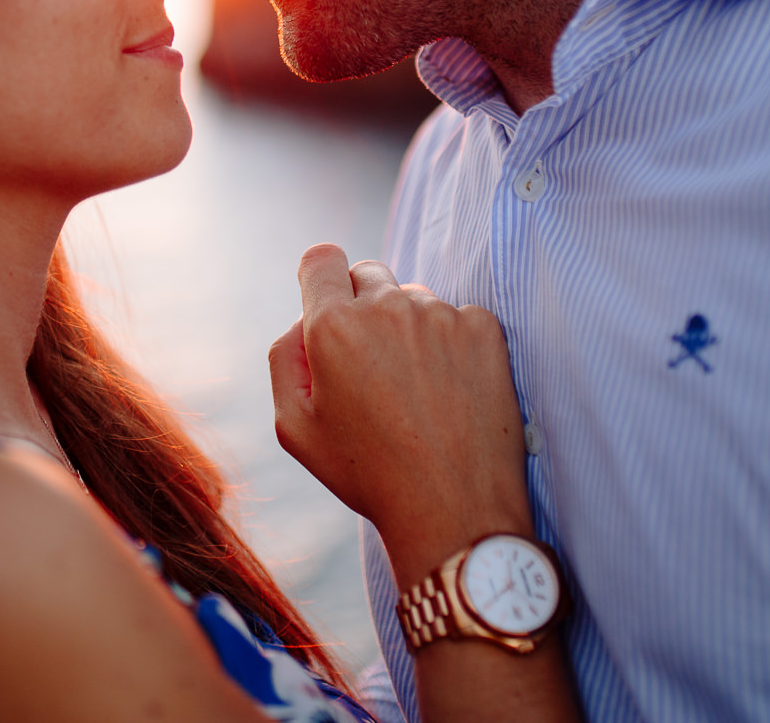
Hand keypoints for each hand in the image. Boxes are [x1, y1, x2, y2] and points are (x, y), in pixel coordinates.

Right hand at [269, 244, 532, 585]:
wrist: (454, 510)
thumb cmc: (368, 473)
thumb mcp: (294, 428)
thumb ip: (285, 359)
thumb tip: (303, 320)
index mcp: (334, 326)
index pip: (321, 259)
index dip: (320, 280)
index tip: (330, 304)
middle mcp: (388, 307)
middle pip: (368, 274)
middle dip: (363, 307)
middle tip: (372, 366)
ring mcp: (441, 315)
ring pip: (414, 299)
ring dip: (409, 327)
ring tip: (415, 390)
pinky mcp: (484, 330)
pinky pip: (458, 317)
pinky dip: (451, 344)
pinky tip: (450, 391)